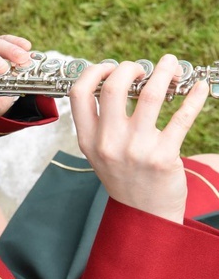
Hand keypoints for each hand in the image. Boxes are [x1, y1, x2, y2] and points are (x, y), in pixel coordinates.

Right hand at [69, 55, 208, 223]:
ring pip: (150, 95)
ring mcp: (136, 149)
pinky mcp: (164, 156)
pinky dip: (194, 97)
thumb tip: (115, 80)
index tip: (110, 67)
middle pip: (114, 87)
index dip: (94, 72)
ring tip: (171, 64)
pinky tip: (199, 88)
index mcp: (88, 139)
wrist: (145, 214)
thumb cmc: (124, 177)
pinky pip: (181, 118)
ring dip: (164, 71)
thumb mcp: (99, 152)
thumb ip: (100, 122)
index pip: (80, 93)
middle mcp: (108, 142)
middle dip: (130, 67)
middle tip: (142, 68)